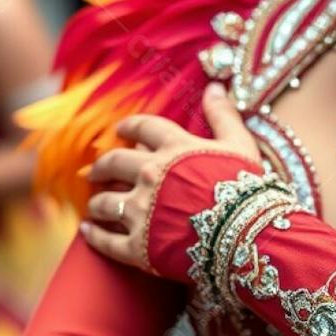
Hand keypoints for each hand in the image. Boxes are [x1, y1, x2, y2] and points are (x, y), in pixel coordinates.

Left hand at [79, 83, 260, 270]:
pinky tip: (87, 231)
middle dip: (101, 165)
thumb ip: (224, 116)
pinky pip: (107, 241)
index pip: (143, 128)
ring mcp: (142, 212)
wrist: (248, 236)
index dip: (129, 127)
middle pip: (113, 163)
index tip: (120, 130)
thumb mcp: (241, 145)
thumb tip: (214, 87)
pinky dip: (94, 235)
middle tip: (95, 169)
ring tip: (94, 205)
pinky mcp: (139, 247)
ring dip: (96, 202)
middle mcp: (150, 176)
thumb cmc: (247, 189)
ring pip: (105, 202)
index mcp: (174, 149)